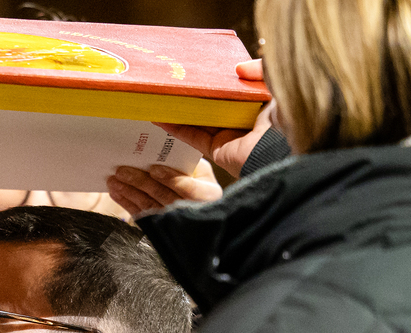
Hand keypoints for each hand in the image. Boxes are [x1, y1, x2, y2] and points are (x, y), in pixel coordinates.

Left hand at [106, 159, 222, 216]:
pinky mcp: (157, 226)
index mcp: (207, 195)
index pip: (188, 188)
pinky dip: (126, 202)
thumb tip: (166, 154)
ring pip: (148, 205)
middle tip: (122, 170)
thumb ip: (187, 165)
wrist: (196, 214)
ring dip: (129, 192)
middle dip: (141, 182)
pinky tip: (116, 192)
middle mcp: (191, 210)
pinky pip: (140, 214)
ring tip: (114, 180)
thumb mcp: (202, 173)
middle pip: (163, 195)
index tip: (154, 169)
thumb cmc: (199, 185)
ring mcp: (173, 221)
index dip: (170, 178)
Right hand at [154, 59, 275, 177]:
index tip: (200, 69)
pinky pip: (193, 136)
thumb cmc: (288, 113)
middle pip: (214, 104)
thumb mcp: (280, 80)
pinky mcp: (217, 150)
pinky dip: (175, 127)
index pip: (235, 89)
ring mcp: (229, 136)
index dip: (218, 80)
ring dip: (179, 110)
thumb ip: (261, 69)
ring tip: (159, 97)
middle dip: (195, 94)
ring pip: (199, 120)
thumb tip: (238, 67)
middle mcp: (244, 119)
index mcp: (261, 102)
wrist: (285, 146)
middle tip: (175, 81)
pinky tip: (158, 117)